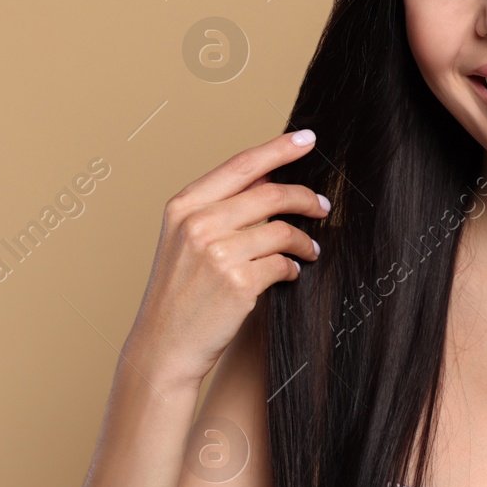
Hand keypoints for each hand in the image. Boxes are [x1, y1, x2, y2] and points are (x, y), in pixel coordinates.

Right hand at [127, 129, 328, 387]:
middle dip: (304, 198)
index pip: (241, 165)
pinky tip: (290, 274)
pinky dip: (292, 268)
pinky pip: (283, 264)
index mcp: (183, 206)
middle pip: (270, 194)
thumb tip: (269, 178)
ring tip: (310, 250)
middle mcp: (197, 224)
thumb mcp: (184, 240)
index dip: (278, 148)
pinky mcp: (238, 283)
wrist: (164, 346)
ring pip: (282, 230)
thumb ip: (218, 208)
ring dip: (303, 240)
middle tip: (323, 206)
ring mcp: (217, 253)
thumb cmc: (179, 294)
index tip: (307, 139)